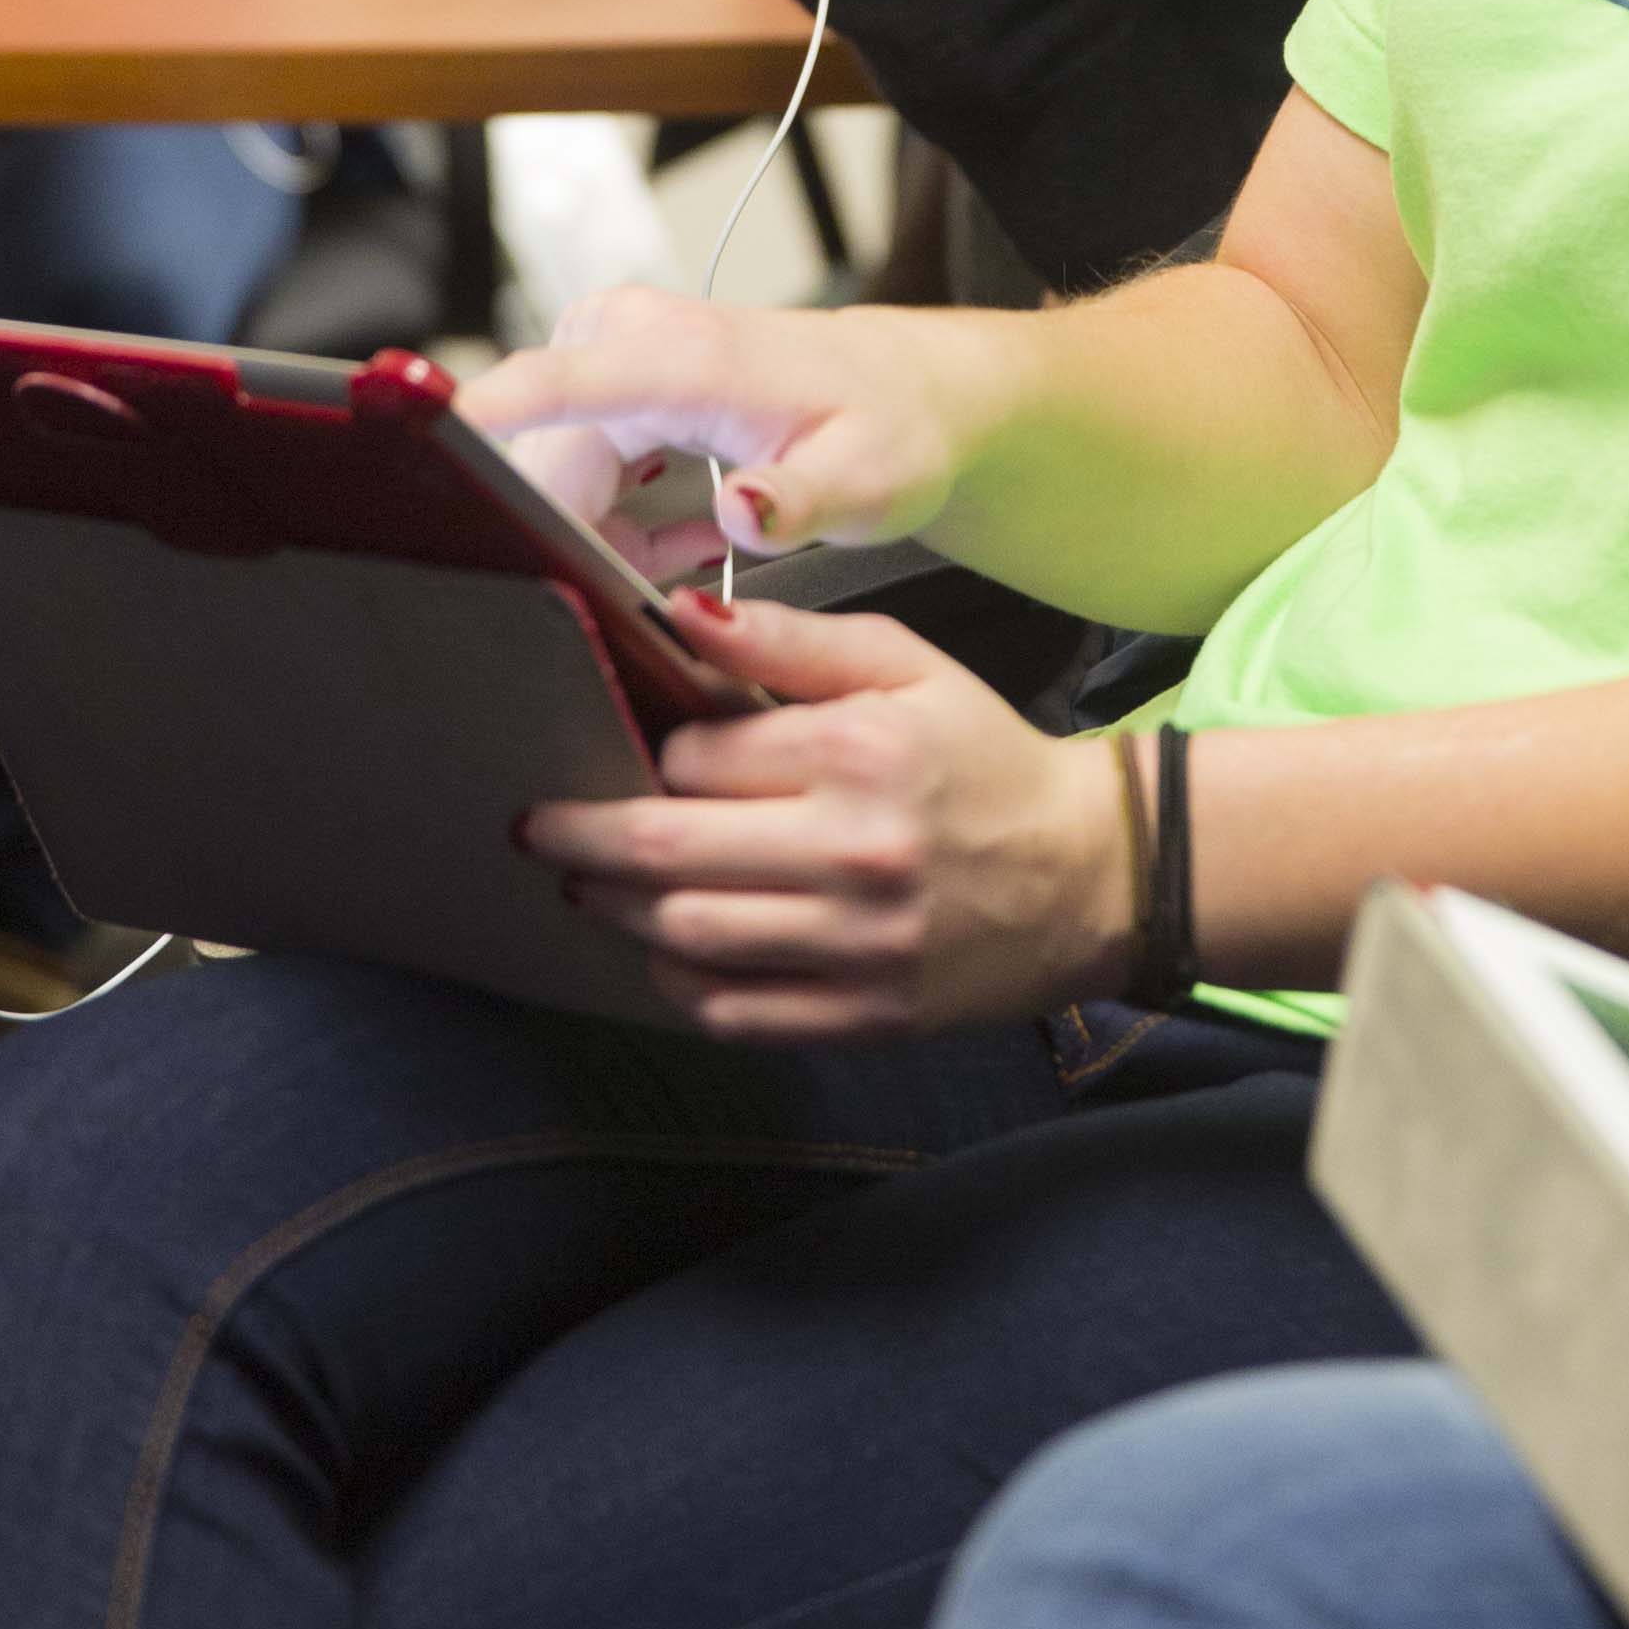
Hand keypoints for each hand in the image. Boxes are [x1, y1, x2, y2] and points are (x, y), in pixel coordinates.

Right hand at [472, 290, 993, 570]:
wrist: (906, 392)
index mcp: (684, 358)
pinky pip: (569, 470)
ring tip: (689, 552)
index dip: (473, 418)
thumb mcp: (870, 480)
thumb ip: (803, 500)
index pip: (552, 384)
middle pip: (540, 460)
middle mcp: (632, 343)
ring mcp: (611, 359)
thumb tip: (742, 513)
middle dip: (564, 539)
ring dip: (596, 533)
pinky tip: (682, 535)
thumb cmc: (890, 425)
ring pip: (548, 473)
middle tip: (643, 599)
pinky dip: (614, 519)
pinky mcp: (606, 384)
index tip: (404, 438)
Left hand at [527, 597, 1126, 1039]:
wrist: (1089, 873)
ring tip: (588, 885)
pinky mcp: (865, 1015)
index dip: (658, 752)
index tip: (652, 753)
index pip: (697, 755)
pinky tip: (665, 950)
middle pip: (665, 850)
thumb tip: (679, 613)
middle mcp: (854, 852)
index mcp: (858, 753)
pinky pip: (733, 1011)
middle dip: (580, 836)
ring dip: (616, 909)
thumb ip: (790, 639)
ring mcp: (858, 946)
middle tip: (539, 827)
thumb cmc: (983, 759)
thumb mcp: (905, 666)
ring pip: (684, 933)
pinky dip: (678, 983)